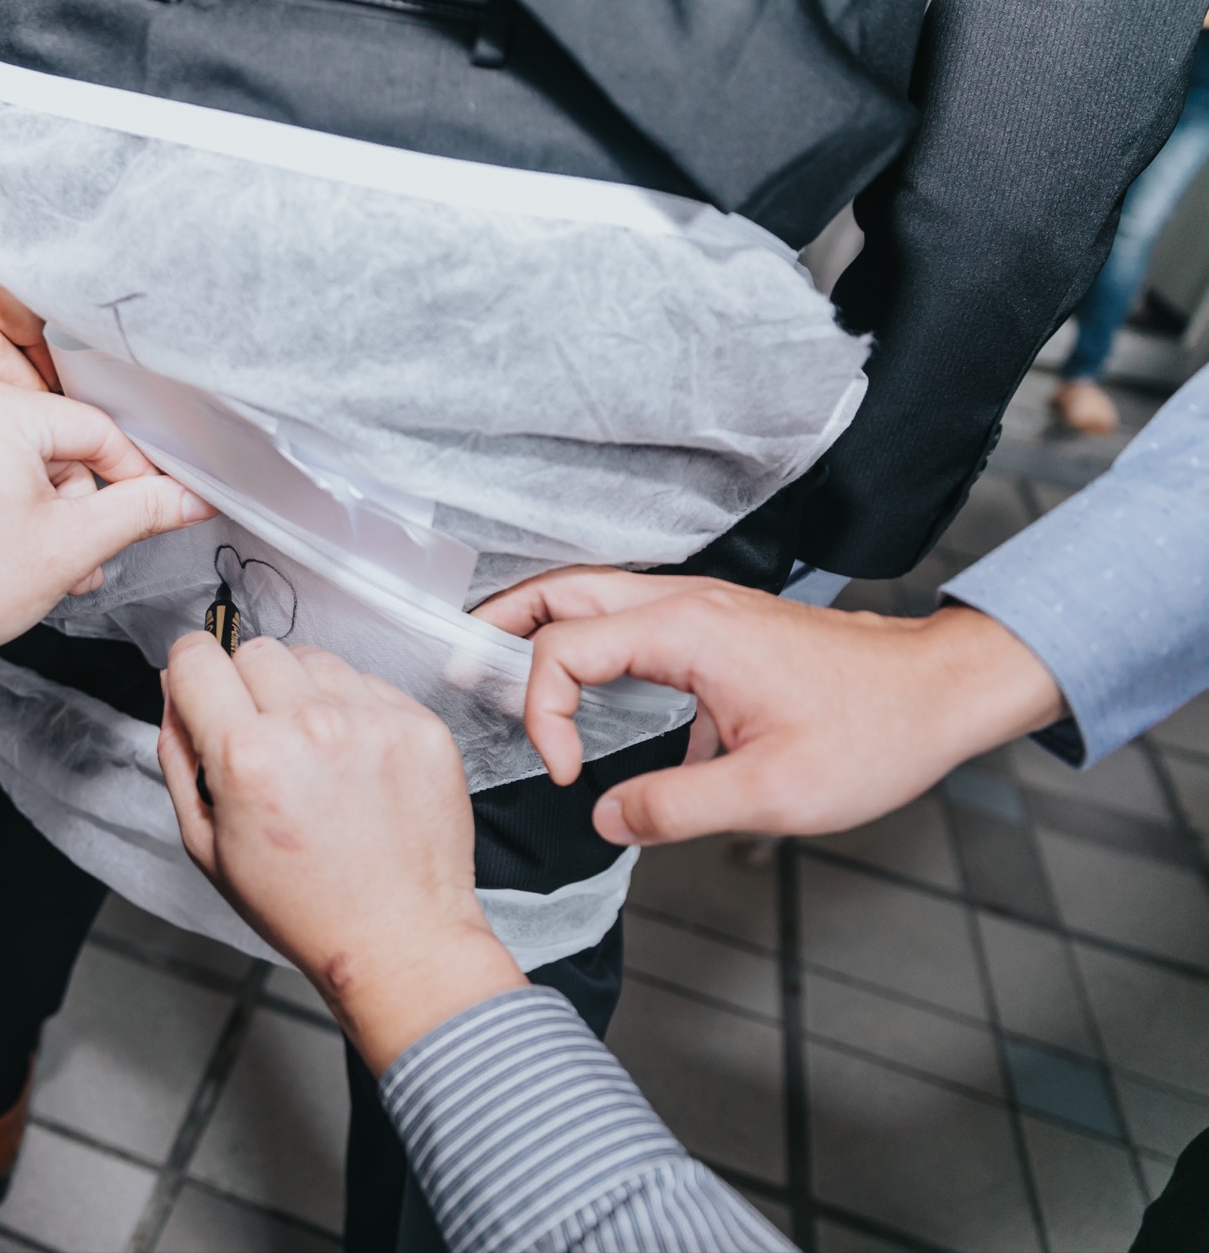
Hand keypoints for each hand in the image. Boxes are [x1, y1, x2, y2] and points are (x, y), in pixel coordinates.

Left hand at [0, 380, 215, 772]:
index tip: (154, 512)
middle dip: (75, 502)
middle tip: (81, 560)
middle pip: (51, 439)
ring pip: (10, 453)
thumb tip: (193, 497)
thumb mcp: (71, 547)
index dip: (132, 477)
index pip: (95, 429)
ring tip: (36, 563)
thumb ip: (142, 510)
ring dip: (37, 505)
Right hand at [158, 634, 526, 1073]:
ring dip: (303, 692)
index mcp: (246, 757)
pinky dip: (354, 711)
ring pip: (315, 659)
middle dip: (247, 685)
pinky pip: (369, 684)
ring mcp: (373, 721)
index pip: (197, 657)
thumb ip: (179, 755)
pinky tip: (355, 764)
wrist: (399, 939)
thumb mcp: (206, 845)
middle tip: (262, 739)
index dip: (191, 673)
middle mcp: (310, 726)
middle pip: (256, 650)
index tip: (203, 690)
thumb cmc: (302, 907)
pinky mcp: (420, 726)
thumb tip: (175, 688)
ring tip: (314, 755)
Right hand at [474, 568, 1066, 845]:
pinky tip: (585, 686)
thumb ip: (674, 808)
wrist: (942, 691)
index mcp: (688, 631)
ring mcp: (703, 608)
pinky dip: (586, 637)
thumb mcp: (771, 792)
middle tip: (465, 669)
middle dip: (503, 624)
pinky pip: (629, 615)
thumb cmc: (875, 732)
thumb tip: (606, 819)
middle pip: (562, 588)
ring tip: (501, 668)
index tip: (564, 773)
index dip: (542, 711)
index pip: (565, 648)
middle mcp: (686, 604)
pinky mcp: (719, 625)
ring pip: (594, 593)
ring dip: (542, 625)